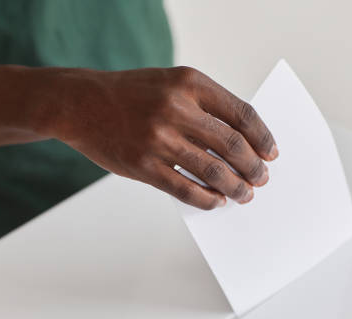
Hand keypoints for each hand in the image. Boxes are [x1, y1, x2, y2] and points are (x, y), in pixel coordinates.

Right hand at [0, 60, 276, 209]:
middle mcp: (176, 109)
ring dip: (236, 187)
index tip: (271, 152)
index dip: (263, 137)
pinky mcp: (143, 165)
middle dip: (253, 167)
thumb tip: (239, 142)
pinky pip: (185, 189)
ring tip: (244, 195)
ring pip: (213, 171)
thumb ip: (204, 106)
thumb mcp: (170, 84)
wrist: (79, 103)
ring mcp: (159, 139)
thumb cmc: (129, 94)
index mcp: (189, 83)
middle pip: (232, 145)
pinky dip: (206, 199)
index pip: (241, 113)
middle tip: (262, 178)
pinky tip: (216, 202)